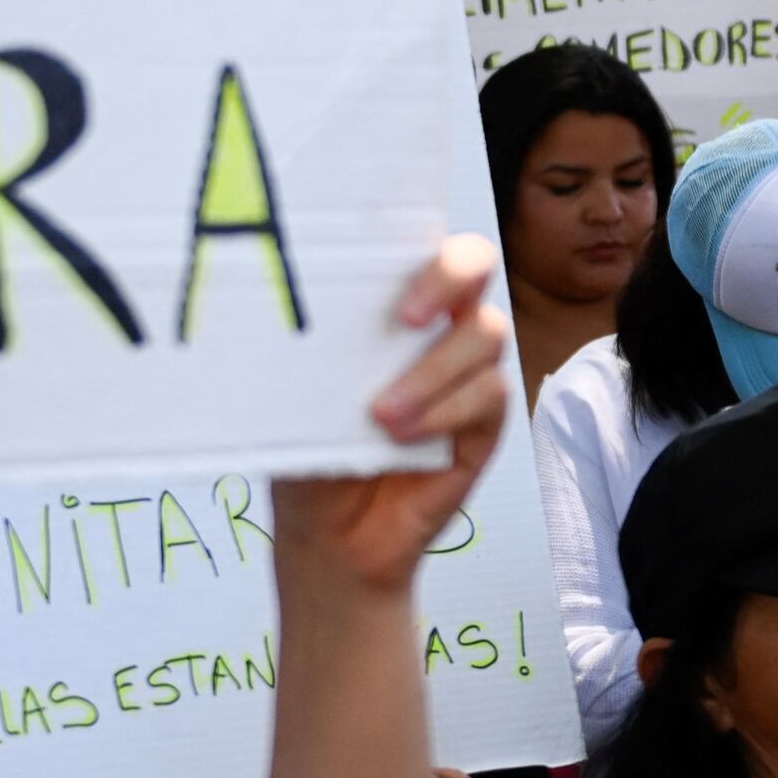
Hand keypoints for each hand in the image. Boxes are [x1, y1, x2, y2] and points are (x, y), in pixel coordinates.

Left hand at [273, 237, 507, 600]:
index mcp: (391, 305)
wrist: (327, 535)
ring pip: (485, 335)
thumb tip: (289, 305)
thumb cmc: (309, 451)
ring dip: (433, 373)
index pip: (425, 243)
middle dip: (449, 279)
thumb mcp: (298, 391)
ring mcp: (467, 374)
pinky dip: (446, 411)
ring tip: (383, 416)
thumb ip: (312, 347)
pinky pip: (489, 396)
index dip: (422, 244)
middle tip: (405, 319)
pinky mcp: (484, 425)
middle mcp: (439, 329)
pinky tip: (405, 435)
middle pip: (477, 264)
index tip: (390, 280)